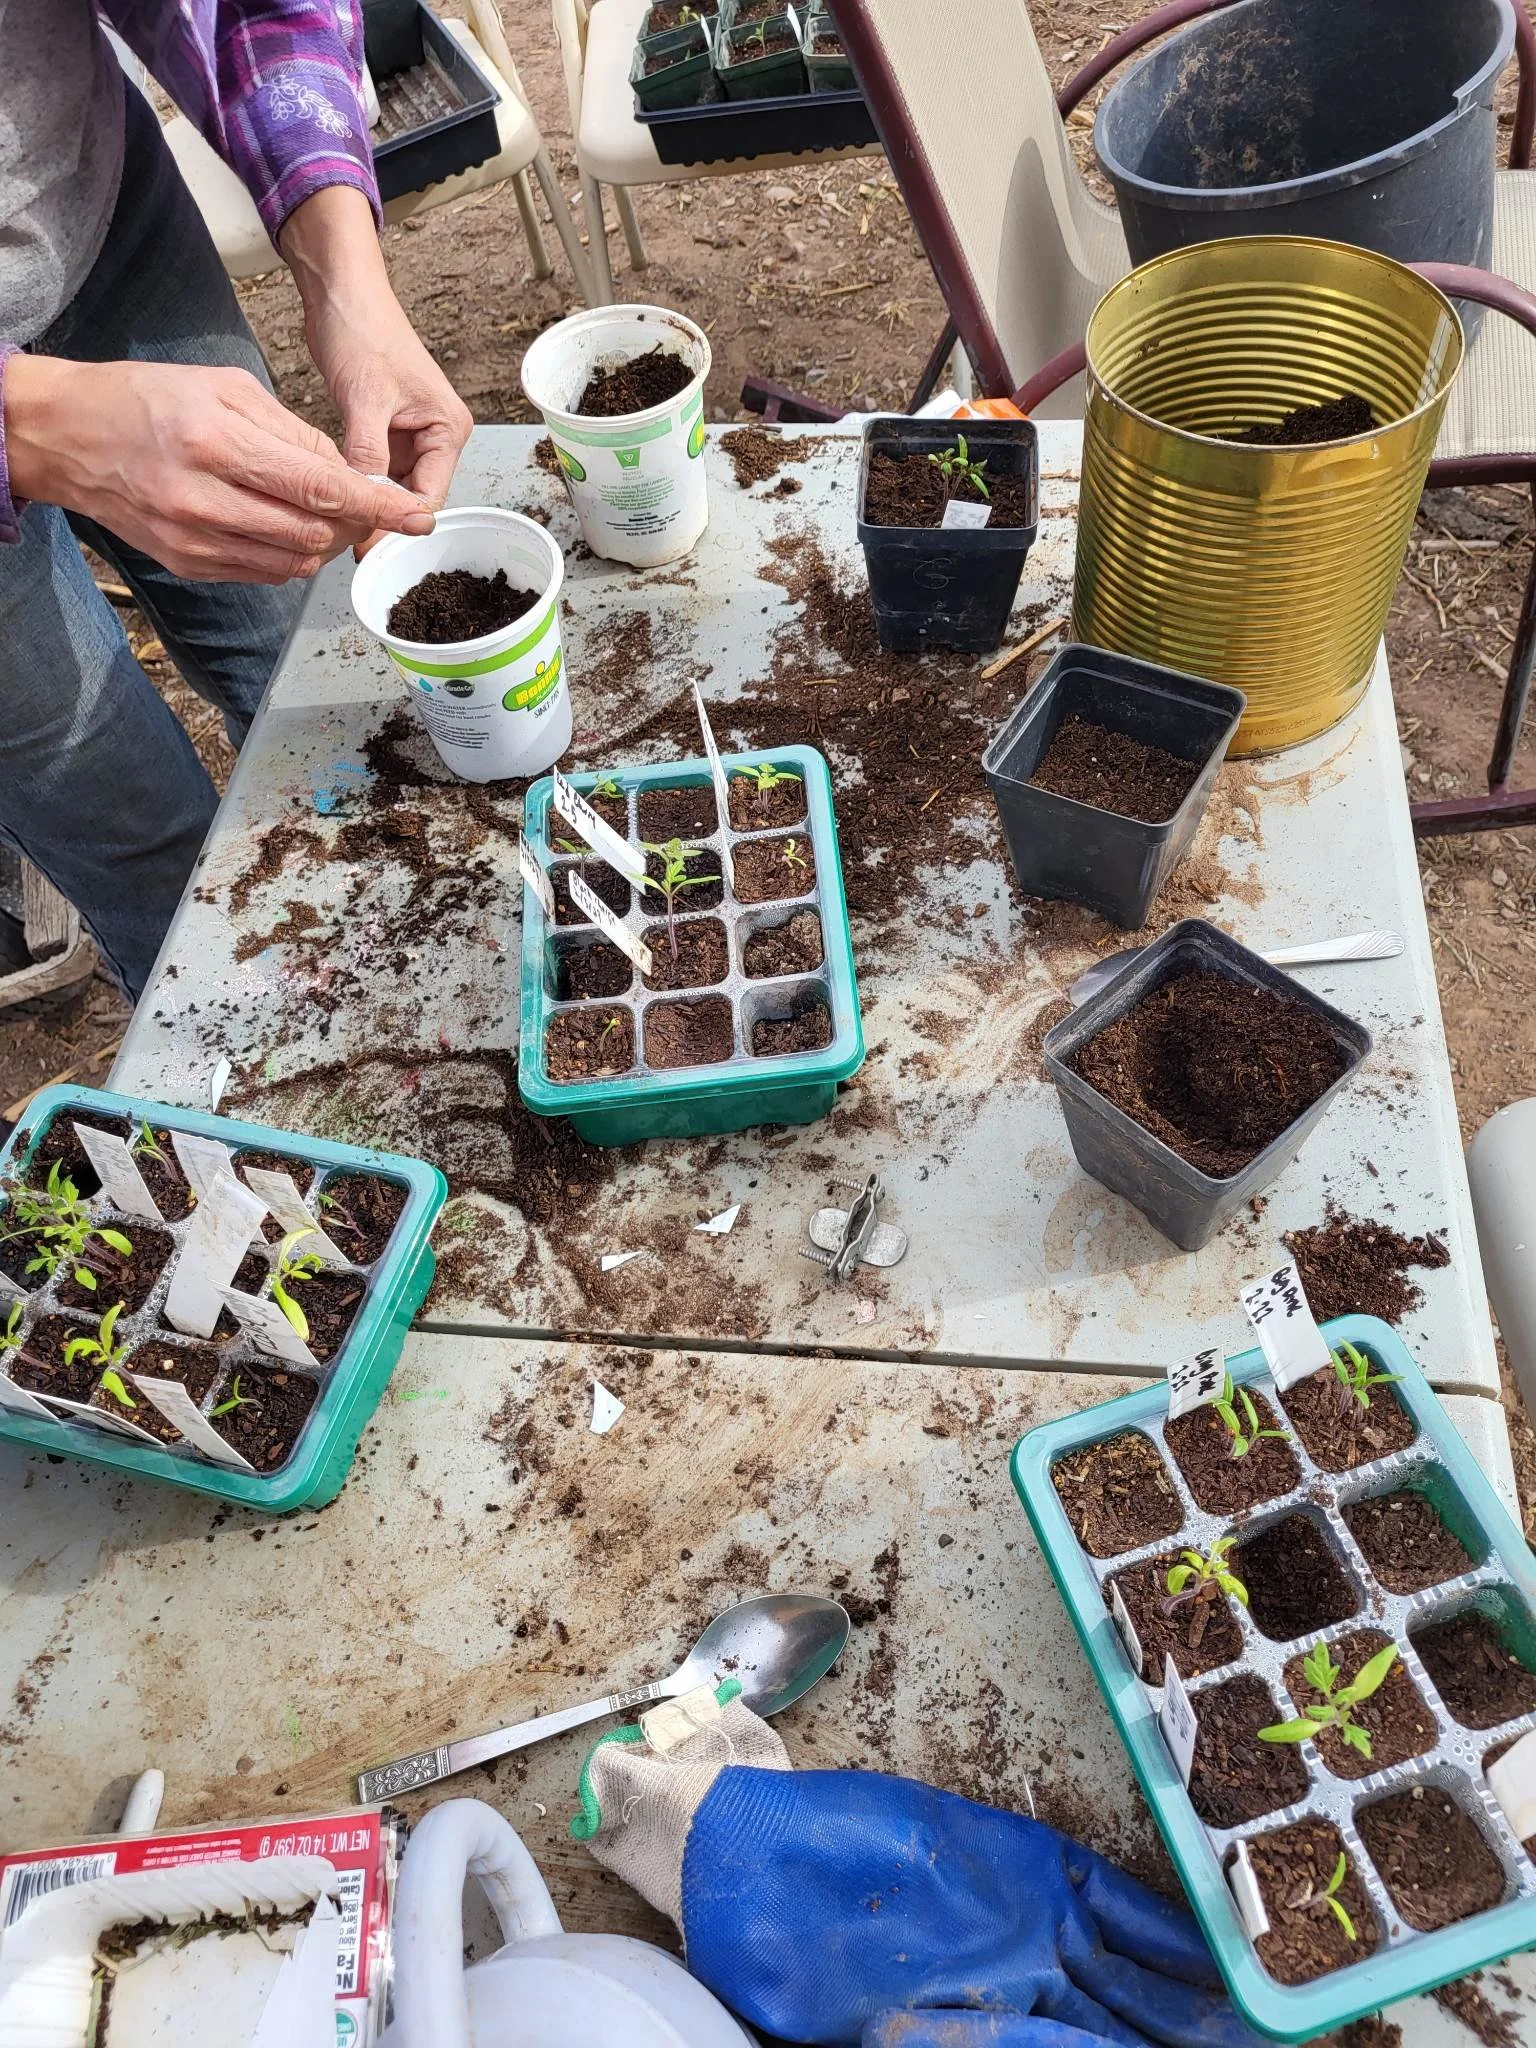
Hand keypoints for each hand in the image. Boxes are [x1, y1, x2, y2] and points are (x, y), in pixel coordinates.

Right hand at [4, 355, 435, 582]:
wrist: (65, 437)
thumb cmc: (148, 399)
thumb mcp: (225, 388)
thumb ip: (293, 433)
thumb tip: (349, 473)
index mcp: (216, 443)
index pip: (319, 486)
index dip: (377, 505)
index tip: (416, 514)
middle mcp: (203, 499)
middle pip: (313, 532)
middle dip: (353, 523)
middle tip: (367, 504)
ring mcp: (193, 540)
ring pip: (294, 561)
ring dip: (324, 542)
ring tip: (326, 512)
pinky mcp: (187, 565)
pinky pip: (263, 574)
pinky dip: (290, 556)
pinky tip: (288, 527)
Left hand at [282, 188, 471, 510]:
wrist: (340, 291)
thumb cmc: (362, 330)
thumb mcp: (365, 398)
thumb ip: (368, 455)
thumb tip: (362, 504)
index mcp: (448, 429)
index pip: (429, 497)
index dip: (396, 523)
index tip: (362, 546)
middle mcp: (436, 437)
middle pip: (411, 498)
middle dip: (379, 516)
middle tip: (340, 541)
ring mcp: (411, 436)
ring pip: (388, 487)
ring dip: (363, 500)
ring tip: (331, 521)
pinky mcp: (385, 431)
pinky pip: (372, 470)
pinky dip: (353, 482)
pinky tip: (329, 494)